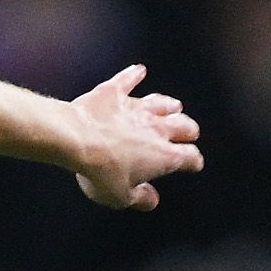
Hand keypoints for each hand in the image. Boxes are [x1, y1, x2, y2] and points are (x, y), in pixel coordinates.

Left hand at [69, 64, 202, 208]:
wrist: (76, 140)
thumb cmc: (99, 171)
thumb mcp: (119, 196)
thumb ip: (139, 198)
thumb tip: (150, 200)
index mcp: (164, 155)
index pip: (189, 157)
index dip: (193, 161)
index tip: (193, 164)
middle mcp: (157, 128)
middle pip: (183, 126)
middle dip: (188, 130)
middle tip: (188, 133)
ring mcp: (136, 108)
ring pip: (161, 103)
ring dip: (168, 105)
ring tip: (173, 106)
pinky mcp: (114, 93)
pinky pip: (127, 80)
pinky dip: (133, 75)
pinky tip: (138, 70)